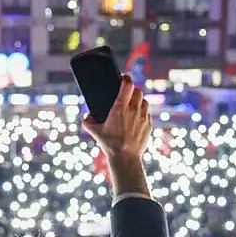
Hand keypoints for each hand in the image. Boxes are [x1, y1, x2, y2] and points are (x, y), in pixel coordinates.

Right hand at [82, 76, 151, 197]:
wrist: (126, 158)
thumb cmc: (110, 144)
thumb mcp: (95, 132)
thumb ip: (88, 122)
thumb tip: (87, 116)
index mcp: (120, 107)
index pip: (127, 84)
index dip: (126, 78)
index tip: (123, 78)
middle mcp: (134, 110)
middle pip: (138, 90)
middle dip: (132, 89)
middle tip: (127, 93)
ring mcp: (143, 117)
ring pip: (144, 101)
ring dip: (139, 100)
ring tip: (132, 105)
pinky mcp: (149, 125)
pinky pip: (147, 113)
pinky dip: (142, 113)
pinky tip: (136, 118)